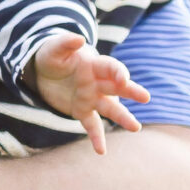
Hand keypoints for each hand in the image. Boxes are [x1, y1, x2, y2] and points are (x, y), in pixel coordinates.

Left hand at [29, 33, 149, 153]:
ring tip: (136, 128)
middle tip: (146, 97)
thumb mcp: (54, 48)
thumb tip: (79, 38)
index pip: (111, 67)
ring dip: (123, 118)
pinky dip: (97, 138)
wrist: (42, 72)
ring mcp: (92, 98)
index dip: (118, 72)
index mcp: (94, 64)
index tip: (124, 79)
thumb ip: (65, 43)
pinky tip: (101, 151)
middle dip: (131, 91)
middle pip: (117, 88)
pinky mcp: (82, 111)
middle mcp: (98, 82)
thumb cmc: (53, 56)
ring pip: (110, 109)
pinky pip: (92, 126)